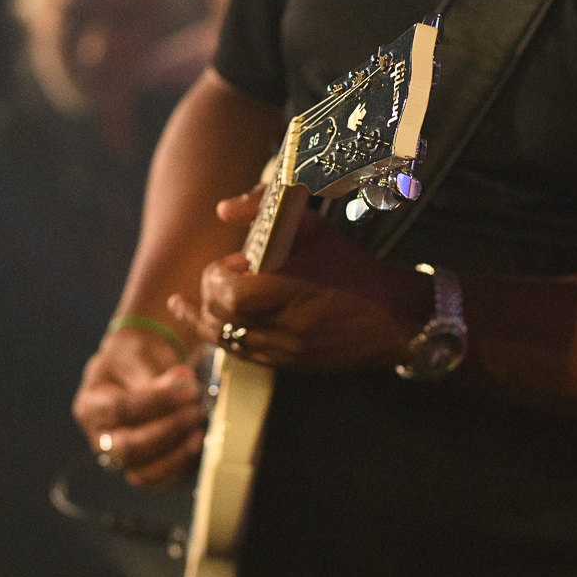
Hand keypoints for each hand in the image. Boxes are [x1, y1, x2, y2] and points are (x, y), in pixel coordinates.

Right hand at [71, 329, 204, 488]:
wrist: (140, 369)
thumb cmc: (135, 360)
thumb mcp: (139, 354)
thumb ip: (156, 373)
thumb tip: (182, 384)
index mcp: (90, 407)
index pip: (119, 409)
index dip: (156, 402)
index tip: (187, 390)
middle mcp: (100, 439)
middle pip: (127, 449)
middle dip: (168, 431)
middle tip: (196, 409)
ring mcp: (120, 460)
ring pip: (143, 474)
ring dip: (178, 454)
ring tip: (200, 428)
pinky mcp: (145, 470)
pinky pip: (163, 481)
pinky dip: (185, 466)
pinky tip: (201, 443)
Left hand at [171, 190, 423, 372]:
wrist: (391, 317)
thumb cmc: (352, 268)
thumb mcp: (315, 229)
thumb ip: (265, 211)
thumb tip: (223, 209)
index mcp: (292, 293)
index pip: (231, 295)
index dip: (219, 276)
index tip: (235, 260)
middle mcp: (284, 329)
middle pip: (221, 320)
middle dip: (209, 295)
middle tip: (223, 274)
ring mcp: (284, 353)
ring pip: (225, 343)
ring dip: (204, 320)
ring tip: (185, 304)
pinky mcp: (287, 366)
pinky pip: (241, 356)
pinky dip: (223, 338)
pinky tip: (210, 325)